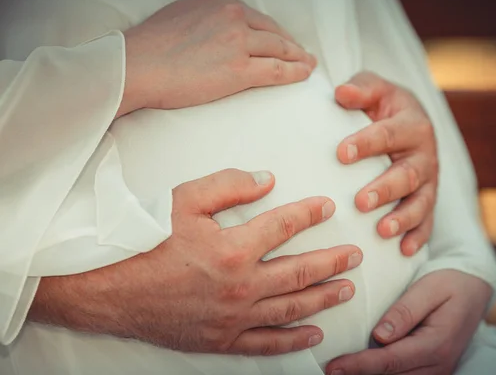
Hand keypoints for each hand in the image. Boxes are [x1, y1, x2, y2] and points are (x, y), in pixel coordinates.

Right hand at [29, 169, 361, 355]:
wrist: (110, 290)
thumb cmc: (145, 242)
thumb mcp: (183, 200)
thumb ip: (228, 186)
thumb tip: (267, 179)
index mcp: (234, 248)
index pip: (285, 226)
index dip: (310, 214)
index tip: (328, 207)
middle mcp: (241, 286)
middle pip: (300, 271)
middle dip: (333, 262)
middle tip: (356, 255)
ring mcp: (234, 317)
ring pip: (292, 308)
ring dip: (323, 298)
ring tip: (347, 289)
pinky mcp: (222, 339)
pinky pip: (266, 344)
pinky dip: (293, 340)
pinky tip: (314, 334)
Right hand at [118, 0, 315, 116]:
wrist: (136, 66)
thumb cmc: (150, 46)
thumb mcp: (182, 14)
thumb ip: (207, 18)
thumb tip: (218, 29)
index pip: (256, 17)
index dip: (273, 31)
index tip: (282, 40)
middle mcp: (233, 14)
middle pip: (272, 31)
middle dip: (290, 44)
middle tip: (301, 54)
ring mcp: (238, 40)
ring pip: (279, 49)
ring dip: (298, 58)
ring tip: (307, 65)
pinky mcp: (240, 68)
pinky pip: (277, 70)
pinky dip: (294, 72)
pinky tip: (303, 75)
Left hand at [326, 270, 491, 374]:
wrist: (474, 290)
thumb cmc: (449, 283)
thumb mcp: (429, 288)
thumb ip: (405, 312)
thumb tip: (379, 336)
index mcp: (436, 344)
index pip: (391, 360)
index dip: (359, 365)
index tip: (333, 367)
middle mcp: (438, 365)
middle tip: (328, 371)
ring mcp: (436, 372)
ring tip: (340, 370)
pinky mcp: (430, 370)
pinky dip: (381, 373)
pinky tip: (359, 368)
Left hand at [335, 72, 437, 255]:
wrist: (411, 121)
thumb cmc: (384, 106)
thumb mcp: (375, 89)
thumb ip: (361, 89)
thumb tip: (340, 92)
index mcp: (412, 123)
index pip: (388, 134)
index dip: (366, 143)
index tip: (341, 153)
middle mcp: (424, 154)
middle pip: (407, 173)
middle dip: (385, 189)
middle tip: (360, 201)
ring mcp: (429, 180)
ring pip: (420, 201)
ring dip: (403, 217)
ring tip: (382, 230)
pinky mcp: (428, 200)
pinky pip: (428, 221)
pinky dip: (418, 237)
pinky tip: (403, 251)